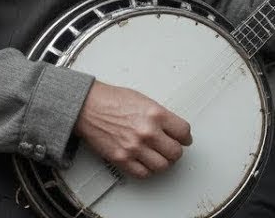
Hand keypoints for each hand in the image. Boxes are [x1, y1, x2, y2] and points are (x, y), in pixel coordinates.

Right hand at [74, 81, 191, 178]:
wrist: (88, 107)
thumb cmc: (113, 100)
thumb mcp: (145, 101)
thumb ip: (161, 116)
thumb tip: (172, 128)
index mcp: (156, 114)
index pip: (184, 132)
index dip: (186, 137)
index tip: (184, 139)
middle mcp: (147, 132)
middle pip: (175, 152)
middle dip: (176, 151)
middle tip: (172, 149)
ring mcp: (134, 147)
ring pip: (162, 165)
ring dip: (163, 162)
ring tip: (160, 157)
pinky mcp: (121, 158)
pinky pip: (142, 173)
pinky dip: (147, 171)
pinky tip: (146, 163)